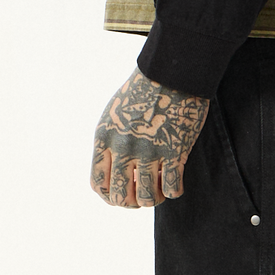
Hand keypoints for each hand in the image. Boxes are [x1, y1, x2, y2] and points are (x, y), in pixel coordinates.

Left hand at [90, 67, 209, 207]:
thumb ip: (110, 142)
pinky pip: (171, 188)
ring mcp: (148, 150)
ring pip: (146, 198)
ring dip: (154, 198)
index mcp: (104, 138)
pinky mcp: (174, 151)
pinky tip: (176, 178)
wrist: (171, 72)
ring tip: (160, 186)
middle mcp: (123, 147)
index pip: (98, 185)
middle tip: (143, 191)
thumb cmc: (144, 91)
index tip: (124, 191)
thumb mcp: (115, 114)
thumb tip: (114, 172)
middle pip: (119, 197)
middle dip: (131, 202)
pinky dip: (174, 190)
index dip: (111, 196)